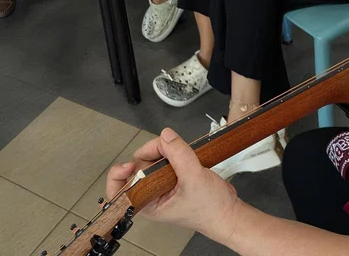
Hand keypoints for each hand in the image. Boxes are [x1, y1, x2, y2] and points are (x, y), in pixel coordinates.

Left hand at [105, 128, 239, 240]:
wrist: (229, 211)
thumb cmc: (210, 210)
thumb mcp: (194, 180)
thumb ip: (179, 155)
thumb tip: (166, 136)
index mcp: (148, 203)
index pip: (119, 190)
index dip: (119, 174)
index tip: (130, 164)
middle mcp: (152, 193)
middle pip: (138, 164)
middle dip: (153, 153)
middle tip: (170, 149)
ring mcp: (162, 182)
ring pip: (153, 157)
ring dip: (166, 150)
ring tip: (182, 155)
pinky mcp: (173, 174)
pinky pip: (167, 156)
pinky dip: (174, 151)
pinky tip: (185, 155)